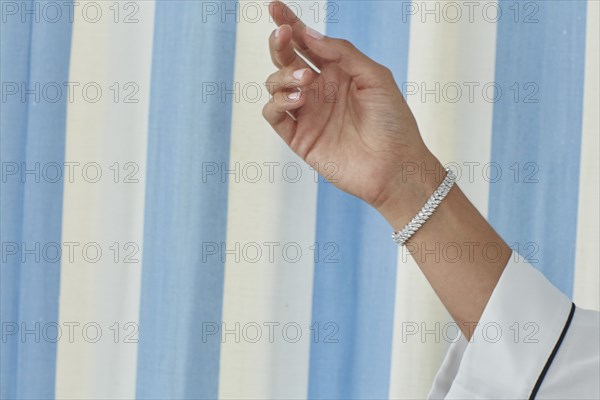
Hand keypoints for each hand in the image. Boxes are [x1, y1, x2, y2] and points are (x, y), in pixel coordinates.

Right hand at [263, 1, 444, 224]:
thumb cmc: (393, 122)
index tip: (276, 8)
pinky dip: (279, 101)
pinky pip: (274, 113)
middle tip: (283, 36)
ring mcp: (307, 113)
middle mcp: (319, 90)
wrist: (395, 167)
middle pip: (286, 59)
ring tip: (306, 80)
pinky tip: (300, 100)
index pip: (307, 43)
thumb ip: (342, 52)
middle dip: (280, 43)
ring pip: (275, 83)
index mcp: (337, 72)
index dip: (289, 24)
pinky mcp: (298, 137)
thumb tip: (308, 33)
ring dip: (284, 75)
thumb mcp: (375, 76)